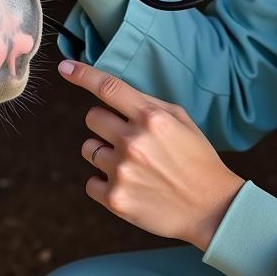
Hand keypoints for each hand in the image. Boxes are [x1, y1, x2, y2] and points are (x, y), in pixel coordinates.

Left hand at [57, 59, 244, 251]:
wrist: (211, 207)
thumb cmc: (197, 159)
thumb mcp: (181, 121)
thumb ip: (147, 104)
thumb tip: (113, 92)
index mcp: (151, 118)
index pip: (108, 88)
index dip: (82, 74)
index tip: (65, 68)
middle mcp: (133, 141)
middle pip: (92, 118)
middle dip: (106, 125)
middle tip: (128, 138)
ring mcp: (122, 171)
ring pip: (89, 149)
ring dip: (104, 153)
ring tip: (132, 165)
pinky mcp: (115, 199)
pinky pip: (90, 182)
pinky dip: (104, 183)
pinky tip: (128, 185)